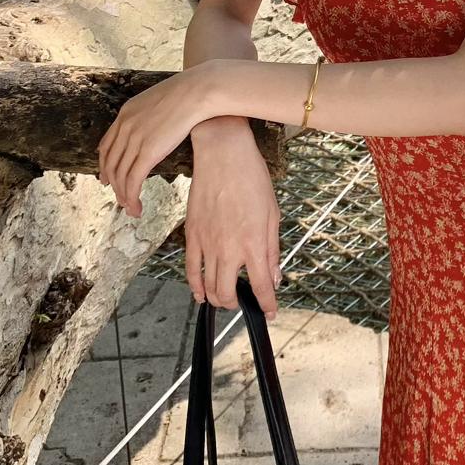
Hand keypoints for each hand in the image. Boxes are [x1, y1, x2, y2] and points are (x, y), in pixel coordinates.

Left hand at [98, 61, 218, 215]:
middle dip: (113, 184)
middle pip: (111, 163)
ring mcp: (135, 139)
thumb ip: (149, 114)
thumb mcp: (158, 100)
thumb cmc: (188, 93)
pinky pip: (134, 180)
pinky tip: (137, 206)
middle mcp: (125, 127)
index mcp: (125, 114)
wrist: (197, 91)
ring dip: (124, 196)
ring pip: (121, 176)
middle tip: (118, 197)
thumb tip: (154, 124)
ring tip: (130, 208)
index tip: (107, 177)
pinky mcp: (148, 152)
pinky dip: (132, 197)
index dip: (105, 164)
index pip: (106, 145)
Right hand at [186, 127, 281, 317]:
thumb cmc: (252, 178)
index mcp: (253, 243)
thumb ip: (272, 249)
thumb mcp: (272, 213)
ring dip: (217, 298)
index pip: (260, 286)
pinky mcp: (191, 235)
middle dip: (236, 304)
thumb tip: (273, 276)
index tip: (269, 311)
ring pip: (207, 286)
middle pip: (227, 293)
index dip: (266, 303)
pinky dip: (195, 286)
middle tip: (243, 302)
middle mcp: (228, 248)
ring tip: (225, 298)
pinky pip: (190, 269)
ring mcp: (207, 243)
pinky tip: (201, 292)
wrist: (223, 154)